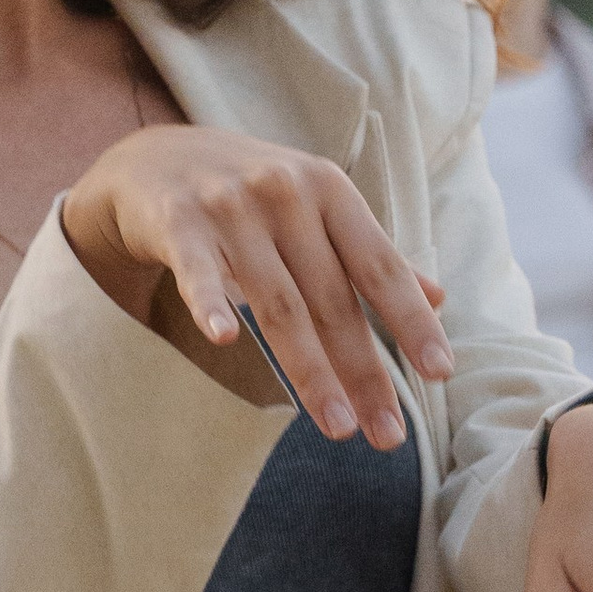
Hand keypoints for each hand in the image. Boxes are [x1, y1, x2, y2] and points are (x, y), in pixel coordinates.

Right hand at [63, 127, 453, 448]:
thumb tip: (438, 297)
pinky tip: (224, 339)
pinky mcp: (178, 222)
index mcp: (329, 190)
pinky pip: (198, 270)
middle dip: (365, 371)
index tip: (440, 373)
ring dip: (310, 369)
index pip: (380, 266)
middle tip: (388, 433)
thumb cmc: (250, 191)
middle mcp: (286, 194)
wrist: (152, 157)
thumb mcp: (315, 205)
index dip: (411, 321)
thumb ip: (369, 251)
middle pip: (332, 299)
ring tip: (337, 425)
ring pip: (277, 301)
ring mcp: (231, 208)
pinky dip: (210, 302)